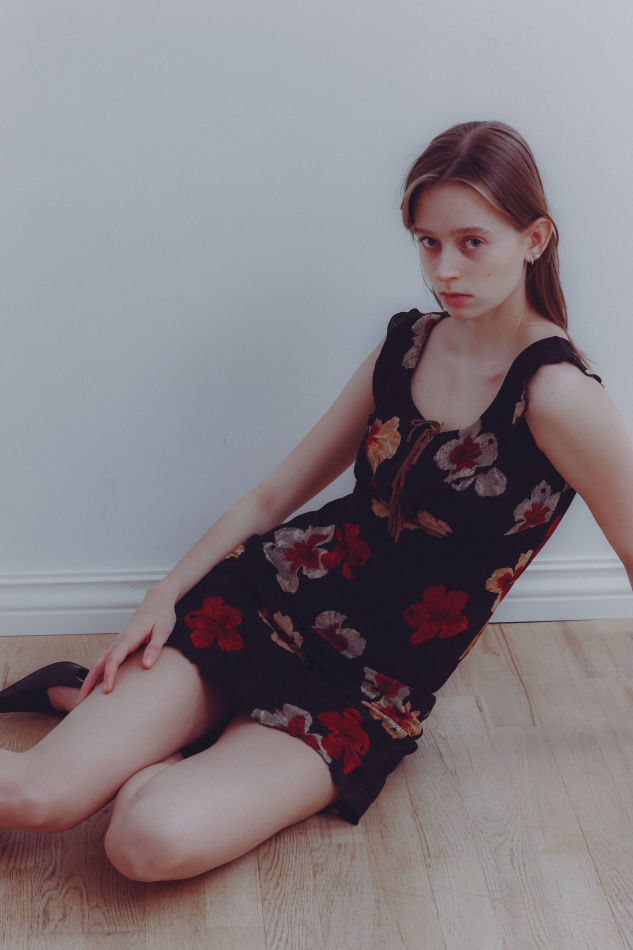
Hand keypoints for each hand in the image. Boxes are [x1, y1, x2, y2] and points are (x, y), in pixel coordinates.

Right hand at [77, 585, 177, 700]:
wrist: (157, 600)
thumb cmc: (162, 615)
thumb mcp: (163, 631)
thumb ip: (155, 647)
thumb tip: (146, 665)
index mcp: (129, 638)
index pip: (114, 660)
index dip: (109, 676)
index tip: (106, 691)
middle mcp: (120, 640)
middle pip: (99, 663)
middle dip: (88, 683)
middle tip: (80, 704)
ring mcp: (119, 642)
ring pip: (99, 662)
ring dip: (90, 680)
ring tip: (83, 699)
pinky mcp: (121, 643)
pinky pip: (106, 660)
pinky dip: (97, 672)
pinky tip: (97, 684)